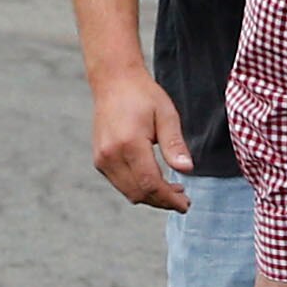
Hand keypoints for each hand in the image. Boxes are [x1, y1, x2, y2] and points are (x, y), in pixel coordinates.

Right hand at [89, 71, 190, 210]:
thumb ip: (175, 144)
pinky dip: (138, 188)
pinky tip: (154, 181)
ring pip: (129, 192)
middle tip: (183, 199)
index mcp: (129, 143)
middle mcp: (110, 155)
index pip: (150, 184)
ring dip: (151, 197)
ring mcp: (102, 159)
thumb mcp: (166, 115)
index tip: (186, 204)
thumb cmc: (143, 96)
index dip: (169, 199)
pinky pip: (121, 184)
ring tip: (172, 190)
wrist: (114, 82)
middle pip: (139, 193)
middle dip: (162, 201)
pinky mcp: (99, 160)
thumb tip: (187, 169)